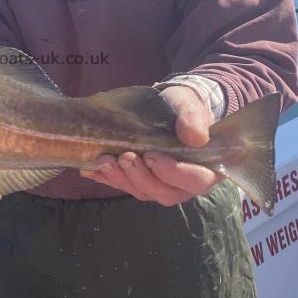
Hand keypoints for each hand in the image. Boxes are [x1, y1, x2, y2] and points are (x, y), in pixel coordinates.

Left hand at [80, 85, 223, 205]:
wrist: (168, 109)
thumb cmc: (184, 109)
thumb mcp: (190, 106)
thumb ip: (193, 118)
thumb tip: (196, 137)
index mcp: (207, 169)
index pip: (194, 180)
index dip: (173, 173)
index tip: (152, 156)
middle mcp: (184, 185)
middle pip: (164, 192)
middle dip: (141, 177)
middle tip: (124, 157)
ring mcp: (161, 186)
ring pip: (142, 192)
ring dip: (122, 179)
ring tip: (105, 160)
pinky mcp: (141, 183)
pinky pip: (125, 186)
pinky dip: (108, 178)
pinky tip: (91, 168)